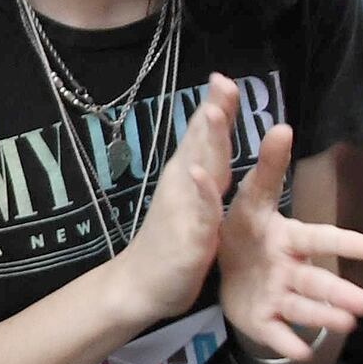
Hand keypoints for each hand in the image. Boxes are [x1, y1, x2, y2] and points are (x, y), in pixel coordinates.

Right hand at [112, 75, 237, 323]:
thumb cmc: (170, 245)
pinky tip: (198, 174)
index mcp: (188, 178)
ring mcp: (183, 209)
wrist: (140, 285)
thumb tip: (211, 151)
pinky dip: (199, 192)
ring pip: (199, 169)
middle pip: (200, 143)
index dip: (214, 107)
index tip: (222, 77)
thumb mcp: (193, 205)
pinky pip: (198, 212)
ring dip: (205, 140)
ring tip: (213, 112)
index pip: (203, 136)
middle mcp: (183, 186)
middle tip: (221, 82)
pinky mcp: (189, 237)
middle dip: (213, 112)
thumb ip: (203, 178)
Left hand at [219, 125, 362, 360]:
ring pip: (302, 308)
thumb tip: (283, 125)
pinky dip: (286, 342)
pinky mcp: (259, 316)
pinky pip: (273, 330)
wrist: (214, 264)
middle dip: (339, 292)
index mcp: (287, 239)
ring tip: (346, 326)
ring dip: (323, 317)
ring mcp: (276, 295)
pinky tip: (301, 354)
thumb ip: (269, 167)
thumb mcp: (250, 198)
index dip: (344, 243)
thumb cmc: (244, 230)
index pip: (318, 238)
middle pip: (317, 281)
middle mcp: (288, 269)